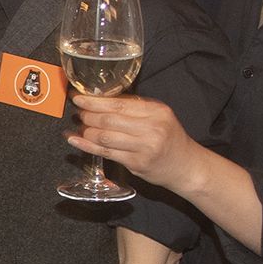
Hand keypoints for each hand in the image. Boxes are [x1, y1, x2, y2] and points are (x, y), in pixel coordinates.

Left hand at [67, 94, 198, 190]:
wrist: (186, 166)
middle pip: (109, 119)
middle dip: (88, 115)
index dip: (94, 101)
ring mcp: (144, 148)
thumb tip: (102, 99)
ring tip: (79, 126)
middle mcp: (151, 128)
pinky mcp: (136, 163)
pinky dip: (87, 146)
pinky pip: (105, 153)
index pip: (119, 104)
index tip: (78, 97)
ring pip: (105, 137)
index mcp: (156, 111)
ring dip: (86, 131)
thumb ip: (134, 107)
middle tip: (78, 112)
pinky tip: (75, 140)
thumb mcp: (159, 116)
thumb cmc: (169, 138)